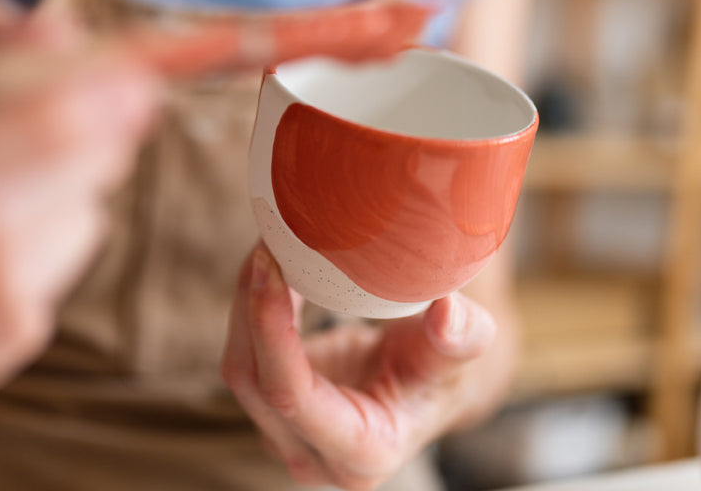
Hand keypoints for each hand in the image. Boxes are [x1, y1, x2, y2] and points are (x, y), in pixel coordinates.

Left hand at [222, 245, 498, 490]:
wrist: (425, 390)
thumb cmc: (441, 374)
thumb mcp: (459, 355)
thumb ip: (461, 338)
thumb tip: (450, 314)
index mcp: (362, 451)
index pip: (291, 396)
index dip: (271, 331)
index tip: (272, 267)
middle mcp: (314, 457)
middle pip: (253, 381)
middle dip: (252, 307)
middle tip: (268, 242)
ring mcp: (286, 438)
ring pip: (240, 368)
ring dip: (247, 303)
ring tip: (270, 246)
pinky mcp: (271, 412)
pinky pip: (245, 357)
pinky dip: (252, 309)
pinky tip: (271, 268)